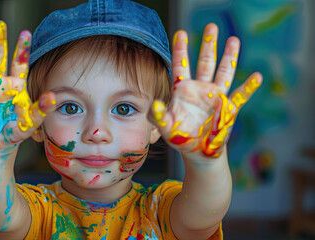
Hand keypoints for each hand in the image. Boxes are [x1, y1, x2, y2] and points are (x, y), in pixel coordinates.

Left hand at [149, 23, 261, 157]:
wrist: (197, 151)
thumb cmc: (179, 137)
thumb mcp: (165, 127)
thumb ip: (157, 116)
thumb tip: (154, 104)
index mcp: (183, 90)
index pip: (181, 65)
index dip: (180, 49)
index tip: (180, 32)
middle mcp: (200, 88)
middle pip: (205, 62)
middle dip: (208, 44)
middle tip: (211, 26)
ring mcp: (216, 96)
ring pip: (223, 73)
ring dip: (229, 57)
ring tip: (234, 39)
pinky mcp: (228, 108)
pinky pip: (240, 96)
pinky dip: (249, 87)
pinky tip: (257, 76)